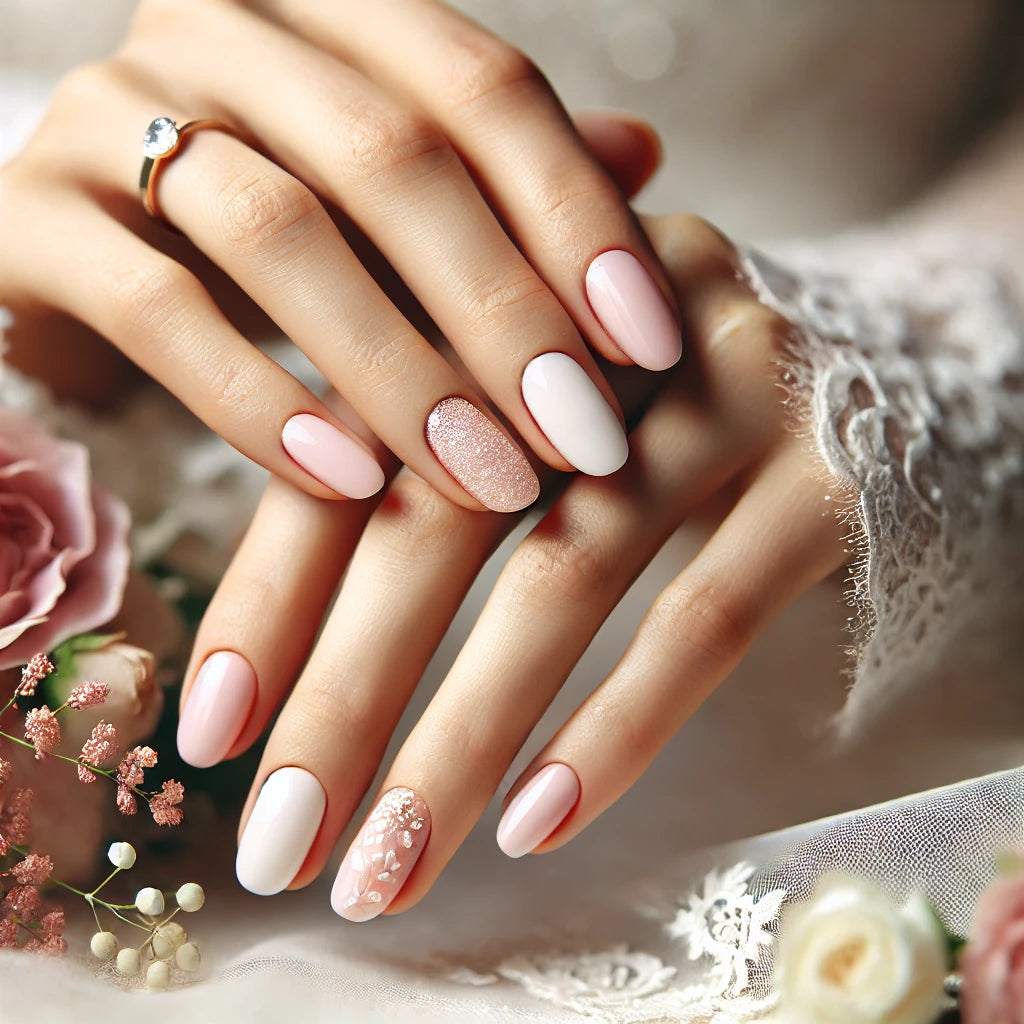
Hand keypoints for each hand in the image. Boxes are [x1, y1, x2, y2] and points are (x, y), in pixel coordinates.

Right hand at [0, 0, 680, 510]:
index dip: (579, 217)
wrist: (80, 260)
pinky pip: (160, 310)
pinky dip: (265, 404)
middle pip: (394, 158)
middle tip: (585, 436)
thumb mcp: (394, 208)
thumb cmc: (269, 241)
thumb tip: (643, 156)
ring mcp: (111, 116)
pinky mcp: (32, 219)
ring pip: (282, 231)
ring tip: (491, 480)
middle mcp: (220, 35)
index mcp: (328, 16)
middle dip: (505, 312)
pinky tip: (352, 482)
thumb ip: (502, 177)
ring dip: (404, 374)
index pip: (483, 88)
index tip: (654, 345)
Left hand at [176, 210, 849, 908]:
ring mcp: (727, 379)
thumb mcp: (524, 400)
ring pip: (565, 571)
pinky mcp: (825, 466)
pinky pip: (706, 610)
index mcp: (495, 286)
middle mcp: (602, 317)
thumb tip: (285, 664)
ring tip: (388, 869)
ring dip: (460, 736)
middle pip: (440, 511)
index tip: (211, 736)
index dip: (271, 593)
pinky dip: (616, 724)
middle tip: (279, 841)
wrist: (875, 356)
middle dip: (346, 693)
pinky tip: (534, 822)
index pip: (348, 442)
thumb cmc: (649, 405)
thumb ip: (414, 465)